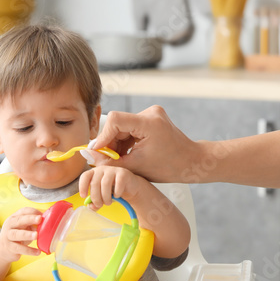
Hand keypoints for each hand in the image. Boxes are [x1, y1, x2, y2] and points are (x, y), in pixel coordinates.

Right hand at [0, 207, 42, 262]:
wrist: (3, 248)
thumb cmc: (18, 234)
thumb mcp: (24, 227)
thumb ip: (33, 223)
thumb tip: (48, 221)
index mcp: (15, 217)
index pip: (23, 211)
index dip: (33, 212)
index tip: (43, 214)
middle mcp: (10, 225)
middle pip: (19, 220)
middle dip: (30, 219)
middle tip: (39, 219)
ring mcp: (8, 236)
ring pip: (17, 234)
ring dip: (27, 234)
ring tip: (36, 236)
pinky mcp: (9, 248)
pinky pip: (20, 249)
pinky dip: (29, 250)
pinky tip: (37, 252)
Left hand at [80, 165, 145, 209]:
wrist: (130, 188)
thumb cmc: (113, 191)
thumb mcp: (102, 197)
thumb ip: (95, 203)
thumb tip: (90, 207)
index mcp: (94, 173)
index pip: (85, 176)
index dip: (82, 186)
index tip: (83, 196)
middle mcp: (102, 169)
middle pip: (95, 183)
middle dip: (96, 197)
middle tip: (99, 205)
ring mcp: (113, 170)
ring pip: (105, 183)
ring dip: (105, 196)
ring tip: (108, 203)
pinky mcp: (123, 173)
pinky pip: (118, 184)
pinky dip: (116, 192)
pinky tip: (117, 196)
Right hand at [85, 106, 201, 182]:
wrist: (191, 162)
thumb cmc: (169, 167)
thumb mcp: (136, 167)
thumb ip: (111, 162)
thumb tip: (88, 155)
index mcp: (149, 122)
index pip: (116, 120)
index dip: (103, 136)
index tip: (98, 152)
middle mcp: (150, 113)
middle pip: (118, 124)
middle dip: (109, 143)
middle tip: (105, 161)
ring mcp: (152, 114)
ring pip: (123, 126)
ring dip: (117, 143)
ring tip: (118, 161)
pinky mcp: (152, 118)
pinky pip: (131, 127)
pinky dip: (125, 141)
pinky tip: (126, 155)